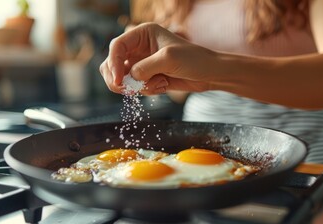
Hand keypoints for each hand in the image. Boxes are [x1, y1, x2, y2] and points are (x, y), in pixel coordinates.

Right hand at [99, 23, 215, 94]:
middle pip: (112, 64)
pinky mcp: (147, 77)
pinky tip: (164, 85)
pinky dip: (147, 90)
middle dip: (118, 79)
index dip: (114, 64)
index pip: (117, 47)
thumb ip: (145, 67)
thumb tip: (130, 78)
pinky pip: (136, 87)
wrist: (210, 74)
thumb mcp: (169, 59)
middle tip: (129, 90)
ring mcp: (142, 63)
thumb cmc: (194, 59)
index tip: (119, 80)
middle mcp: (139, 47)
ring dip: (138, 86)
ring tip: (159, 84)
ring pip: (122, 78)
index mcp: (143, 34)